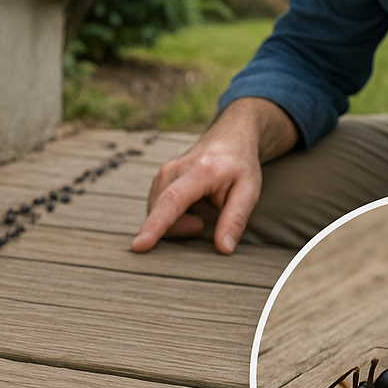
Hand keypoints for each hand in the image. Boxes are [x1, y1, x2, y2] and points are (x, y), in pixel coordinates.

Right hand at [131, 98, 296, 254]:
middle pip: (160, 211)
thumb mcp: (249, 191)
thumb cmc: (240, 165)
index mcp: (200, 171)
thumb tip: (223, 249)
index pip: (172, 200)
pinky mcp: (160, 178)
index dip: (156, 226)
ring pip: (156, 211)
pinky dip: (170, 217)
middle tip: (202, 224)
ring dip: (175, 223)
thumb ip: (235, 219)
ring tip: (199, 216)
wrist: (230, 138)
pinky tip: (189, 211)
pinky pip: (157, 208)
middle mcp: (175, 169)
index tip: (139, 246)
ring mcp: (164, 173)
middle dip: (178, 229)